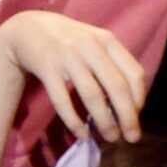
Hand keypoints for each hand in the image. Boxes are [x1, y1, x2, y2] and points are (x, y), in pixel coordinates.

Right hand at [0, 10, 145, 142]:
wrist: (28, 28)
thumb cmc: (69, 41)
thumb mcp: (95, 43)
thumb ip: (113, 65)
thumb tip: (130, 105)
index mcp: (107, 40)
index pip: (134, 73)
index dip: (139, 99)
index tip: (136, 117)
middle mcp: (89, 46)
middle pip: (116, 86)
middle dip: (127, 117)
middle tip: (132, 138)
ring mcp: (67, 57)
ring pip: (92, 95)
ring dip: (104, 121)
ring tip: (110, 137)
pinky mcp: (47, 68)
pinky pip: (62, 100)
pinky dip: (74, 121)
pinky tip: (82, 134)